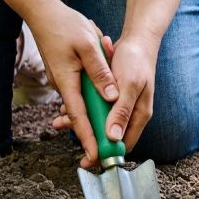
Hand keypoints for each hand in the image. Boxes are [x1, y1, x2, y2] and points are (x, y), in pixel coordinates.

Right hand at [26, 0, 117, 168]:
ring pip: (81, 104)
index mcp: (67, 81)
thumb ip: (100, 72)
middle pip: (79, 115)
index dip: (87, 137)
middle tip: (102, 154)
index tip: (94, 155)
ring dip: (92, 118)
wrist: (43, 12)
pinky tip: (102, 102)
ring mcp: (64, 80)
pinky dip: (90, 100)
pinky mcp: (67, 73)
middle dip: (90, 135)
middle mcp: (63, 85)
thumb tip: (111, 96)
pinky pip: (80, 92)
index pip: (78, 116)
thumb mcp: (88, 46)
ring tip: (104, 137)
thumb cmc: (65, 26)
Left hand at [50, 32, 158, 156]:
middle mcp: (130, 113)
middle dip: (86, 136)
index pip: (124, 143)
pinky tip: (67, 105)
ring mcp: (120, 105)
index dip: (106, 153)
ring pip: (98, 122)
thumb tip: (114, 136)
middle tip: (66, 131)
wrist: (137, 40)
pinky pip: (95, 109)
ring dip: (80, 121)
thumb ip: (122, 111)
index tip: (88, 158)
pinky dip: (82, 108)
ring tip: (60, 119)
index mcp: (139, 114)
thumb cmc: (136, 61)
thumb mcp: (129, 85)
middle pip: (108, 135)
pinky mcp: (111, 97)